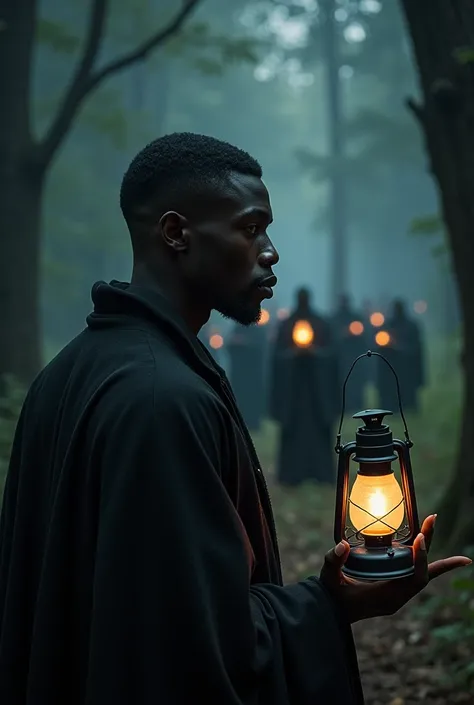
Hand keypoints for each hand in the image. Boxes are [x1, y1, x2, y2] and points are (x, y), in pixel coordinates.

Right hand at [320, 514, 471, 622]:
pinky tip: (421, 544)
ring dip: (426, 550)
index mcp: (386, 597)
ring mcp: (396, 594)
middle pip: (423, 572)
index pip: (415, 579)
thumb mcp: (329, 579)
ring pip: (420, 573)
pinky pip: (413, 574)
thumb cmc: (332, 596)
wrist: (333, 613)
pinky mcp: (393, 589)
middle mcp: (396, 598)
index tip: (419, 537)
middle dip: (428, 545)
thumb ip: (333, 562)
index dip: (421, 559)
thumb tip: (343, 545)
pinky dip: (420, 560)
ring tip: (431, 524)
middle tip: (432, 519)